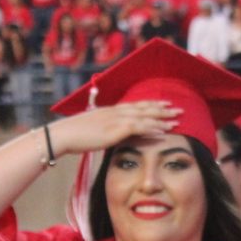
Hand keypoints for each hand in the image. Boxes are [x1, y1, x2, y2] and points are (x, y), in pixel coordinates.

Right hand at [49, 101, 179, 154]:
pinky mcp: (116, 129)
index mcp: (110, 110)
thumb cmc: (73, 134)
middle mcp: (116, 112)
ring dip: (162, 118)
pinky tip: (164, 132)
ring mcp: (116, 119)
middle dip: (162, 108)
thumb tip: (108, 135)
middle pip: (144, 108)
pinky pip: (139, 127)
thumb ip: (103, 130)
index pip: (135, 105)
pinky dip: (153, 129)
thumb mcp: (91, 129)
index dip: (151, 105)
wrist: (63, 134)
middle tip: (178, 109)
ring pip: (145, 116)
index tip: (163, 105)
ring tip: (177, 120)